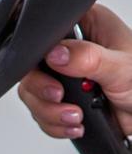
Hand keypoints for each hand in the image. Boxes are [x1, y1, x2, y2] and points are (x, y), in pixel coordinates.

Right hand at [18, 5, 131, 138]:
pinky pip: (43, 115)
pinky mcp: (63, 101)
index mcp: (88, 27)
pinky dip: (55, 125)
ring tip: (75, 117)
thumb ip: (88, 58)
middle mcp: (72, 51)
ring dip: (50, 113)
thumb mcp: (119, 66)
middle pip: (33, 70)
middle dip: (43, 93)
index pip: (48, 35)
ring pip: (34, 96)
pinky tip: (75, 125)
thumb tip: (56, 54)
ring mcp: (65, 78)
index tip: (56, 76)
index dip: (41, 57)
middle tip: (60, 98)